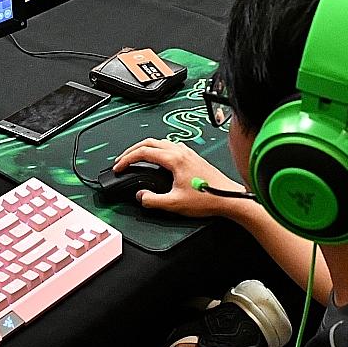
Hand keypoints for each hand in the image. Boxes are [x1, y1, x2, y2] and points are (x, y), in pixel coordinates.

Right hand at [113, 138, 246, 217]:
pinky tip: (157, 161)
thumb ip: (152, 200)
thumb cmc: (207, 199)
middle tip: (122, 161)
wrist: (228, 198)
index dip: (127, 159)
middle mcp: (181, 151)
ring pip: (160, 142)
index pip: (143, 152)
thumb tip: (141, 196)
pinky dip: (157, 150)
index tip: (118, 167)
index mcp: (174, 159)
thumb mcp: (174, 204)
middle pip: (149, 142)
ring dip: (145, 148)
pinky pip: (169, 146)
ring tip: (136, 159)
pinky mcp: (193, 157)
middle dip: (132, 150)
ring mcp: (188, 152)